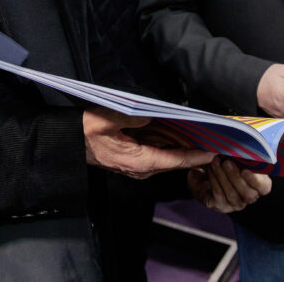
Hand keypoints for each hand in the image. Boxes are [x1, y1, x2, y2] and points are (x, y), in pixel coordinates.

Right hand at [83, 107, 212, 179]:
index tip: (213, 152)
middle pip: (175, 160)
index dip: (195, 156)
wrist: (70, 143)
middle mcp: (140, 167)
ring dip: (182, 145)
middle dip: (194, 149)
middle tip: (213, 137)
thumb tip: (148, 116)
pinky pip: (159, 152)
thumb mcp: (105, 121)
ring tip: (201, 132)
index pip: (173, 160)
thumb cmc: (85, 132)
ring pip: (168, 156)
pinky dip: (170, 143)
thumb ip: (129, 118)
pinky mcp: (135, 159)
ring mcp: (138, 165)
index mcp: (137, 160)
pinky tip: (179, 131)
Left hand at [187, 157, 271, 213]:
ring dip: (223, 176)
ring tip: (215, 162)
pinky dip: (214, 180)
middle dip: (237, 178)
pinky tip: (210, 169)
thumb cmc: (223, 159)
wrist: (202, 168)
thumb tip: (240, 151)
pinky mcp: (220, 206)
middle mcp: (248, 196)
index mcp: (256, 183)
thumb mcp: (232, 154)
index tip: (245, 170)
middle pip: (249, 195)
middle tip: (227, 162)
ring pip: (233, 195)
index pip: (264, 187)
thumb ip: (240, 155)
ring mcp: (234, 203)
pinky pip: (219, 195)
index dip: (257, 181)